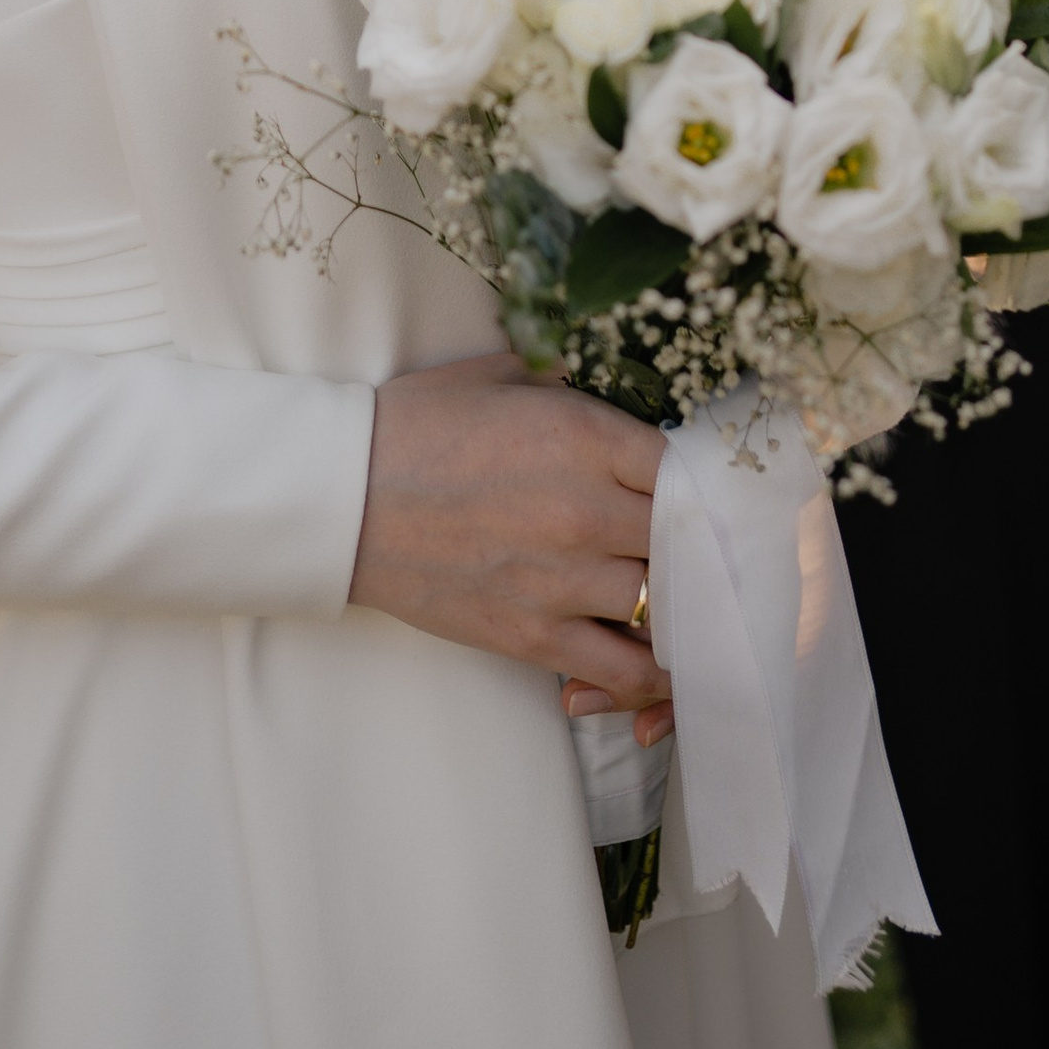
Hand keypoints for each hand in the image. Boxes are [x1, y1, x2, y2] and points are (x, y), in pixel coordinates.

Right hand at [349, 350, 673, 741]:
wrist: (345, 497)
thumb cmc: (416, 425)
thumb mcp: (499, 375)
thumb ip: (569, 380)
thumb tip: (611, 377)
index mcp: (585, 435)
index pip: (689, 468)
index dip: (703, 483)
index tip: (701, 491)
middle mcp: (586, 509)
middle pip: (687, 540)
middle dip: (696, 546)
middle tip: (698, 550)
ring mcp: (563, 579)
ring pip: (665, 606)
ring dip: (676, 605)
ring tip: (677, 601)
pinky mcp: (535, 636)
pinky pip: (623, 668)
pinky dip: (649, 673)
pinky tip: (652, 658)